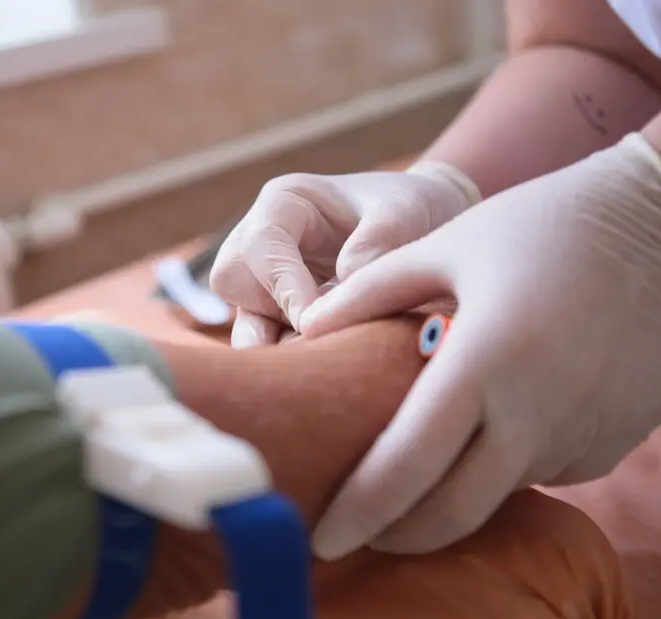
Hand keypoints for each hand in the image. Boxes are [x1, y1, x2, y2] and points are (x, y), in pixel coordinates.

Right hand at [209, 165, 480, 346]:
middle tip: (317, 337)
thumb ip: (374, 246)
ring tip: (320, 365)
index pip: (260, 245)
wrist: (429, 226)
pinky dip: (289, 361)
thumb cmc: (412, 209)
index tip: (316, 321)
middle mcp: (262, 239)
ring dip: (275, 346)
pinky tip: (321, 373)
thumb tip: (331, 304)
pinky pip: (265, 344)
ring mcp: (265, 280)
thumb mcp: (404, 214)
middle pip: (231, 280)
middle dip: (268, 313)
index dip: (282, 286)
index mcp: (285, 202)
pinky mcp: (277, 314)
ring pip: (243, 318)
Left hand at [302, 133, 660, 557]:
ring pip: (500, 491)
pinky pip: (547, 471)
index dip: (359, 512)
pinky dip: (513, 458)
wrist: (660, 226)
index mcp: (484, 360)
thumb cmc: (538, 226)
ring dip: (459, 484)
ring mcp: (585, 433)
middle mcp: (538, 412)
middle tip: (363, 533)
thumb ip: (371, 292)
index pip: (408, 464)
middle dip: (399, 535)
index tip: (323, 538)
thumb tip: (304, 329)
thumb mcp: (446, 244)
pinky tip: (507, 413)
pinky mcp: (618, 442)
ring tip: (433, 450)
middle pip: (453, 512)